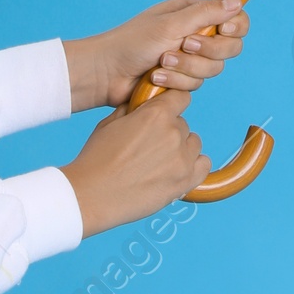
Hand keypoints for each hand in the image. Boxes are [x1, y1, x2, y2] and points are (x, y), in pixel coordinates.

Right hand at [61, 98, 207, 237]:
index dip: (171, 104)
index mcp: (156, 114)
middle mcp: (174, 133)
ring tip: (158, 163)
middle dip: (168, 132)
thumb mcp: (110, 123)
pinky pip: (203, 166)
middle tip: (148, 148)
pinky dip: (193, 167)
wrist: (90, 195)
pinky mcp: (185, 181)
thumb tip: (145, 105)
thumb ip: (134, 110)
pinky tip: (176, 171)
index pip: (180, 98)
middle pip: (183, 125)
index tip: (165, 112)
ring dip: (181, 150)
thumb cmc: (96, 160)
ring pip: (193, 144)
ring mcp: (182, 158)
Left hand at [63, 0, 249, 111]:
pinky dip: (175, 82)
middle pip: (230, 47)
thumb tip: (237, 3)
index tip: (223, 31)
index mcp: (194, 13)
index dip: (235, 27)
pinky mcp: (182, 79)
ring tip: (161, 63)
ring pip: (213, 69)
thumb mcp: (171, 24)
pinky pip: (195, 85)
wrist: (106, 73)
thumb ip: (206, 14)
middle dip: (207, 51)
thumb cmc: (132, 42)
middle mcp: (195, 34)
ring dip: (186, 68)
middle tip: (184, 46)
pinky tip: (156, 78)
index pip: (234, 18)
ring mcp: (190, 59)